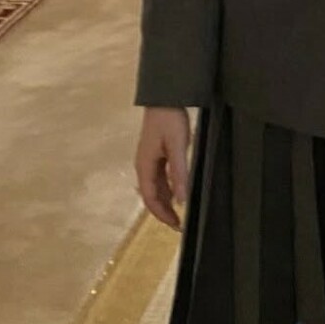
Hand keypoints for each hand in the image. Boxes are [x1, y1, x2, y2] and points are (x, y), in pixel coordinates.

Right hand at [134, 107, 190, 231]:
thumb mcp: (178, 147)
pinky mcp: (155, 154)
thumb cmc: (170, 121)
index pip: (150, 199)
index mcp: (145, 167)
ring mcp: (148, 160)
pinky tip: (178, 191)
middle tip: (179, 224)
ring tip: (180, 212)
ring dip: (165, 201)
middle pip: (151, 196)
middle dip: (164, 211)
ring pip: (155, 188)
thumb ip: (179, 173)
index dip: (163, 215)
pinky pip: (159, 178)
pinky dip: (167, 189)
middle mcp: (143, 166)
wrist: (164, 97)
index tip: (176, 226)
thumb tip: (181, 200)